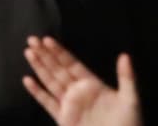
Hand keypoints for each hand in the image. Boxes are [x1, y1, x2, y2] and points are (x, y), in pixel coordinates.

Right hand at [22, 37, 140, 125]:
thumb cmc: (127, 124)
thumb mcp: (130, 100)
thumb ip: (126, 78)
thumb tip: (125, 55)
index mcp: (92, 84)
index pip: (71, 64)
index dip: (59, 52)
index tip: (47, 39)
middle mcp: (77, 91)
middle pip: (58, 69)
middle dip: (45, 54)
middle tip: (32, 39)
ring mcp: (69, 104)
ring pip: (50, 81)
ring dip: (39, 67)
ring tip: (28, 52)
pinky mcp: (63, 117)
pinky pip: (47, 102)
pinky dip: (37, 92)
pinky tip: (27, 80)